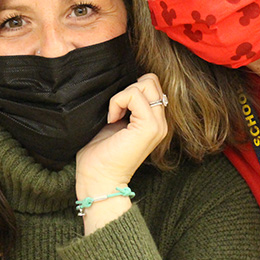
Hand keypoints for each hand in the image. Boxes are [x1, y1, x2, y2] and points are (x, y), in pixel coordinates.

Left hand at [75, 73, 167, 232]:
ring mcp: (158, 125)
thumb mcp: (116, 122)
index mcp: (155, 121)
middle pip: (152, 80)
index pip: (151, 85)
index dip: (130, 89)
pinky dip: (118, 102)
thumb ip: (126, 105)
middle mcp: (161, 122)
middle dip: (129, 89)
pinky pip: (134, 95)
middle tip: (116, 110)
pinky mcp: (148, 127)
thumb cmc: (101, 154)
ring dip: (123, 96)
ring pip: (146, 84)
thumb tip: (123, 85)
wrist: (98, 179)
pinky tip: (112, 119)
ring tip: (114, 116)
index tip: (116, 110)